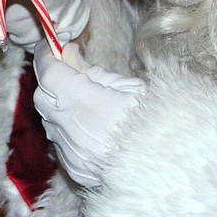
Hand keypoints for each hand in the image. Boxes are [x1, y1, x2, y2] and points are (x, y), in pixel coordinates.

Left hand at [32, 41, 146, 187]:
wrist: (173, 169)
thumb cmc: (160, 123)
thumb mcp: (130, 87)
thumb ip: (92, 71)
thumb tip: (68, 55)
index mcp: (91, 107)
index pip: (50, 74)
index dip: (46, 57)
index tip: (51, 45)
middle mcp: (75, 133)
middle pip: (42, 97)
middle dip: (50, 79)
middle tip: (66, 67)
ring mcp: (73, 155)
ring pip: (49, 121)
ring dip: (57, 104)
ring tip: (81, 96)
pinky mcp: (76, 170)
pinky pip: (59, 142)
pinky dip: (65, 127)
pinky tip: (86, 123)